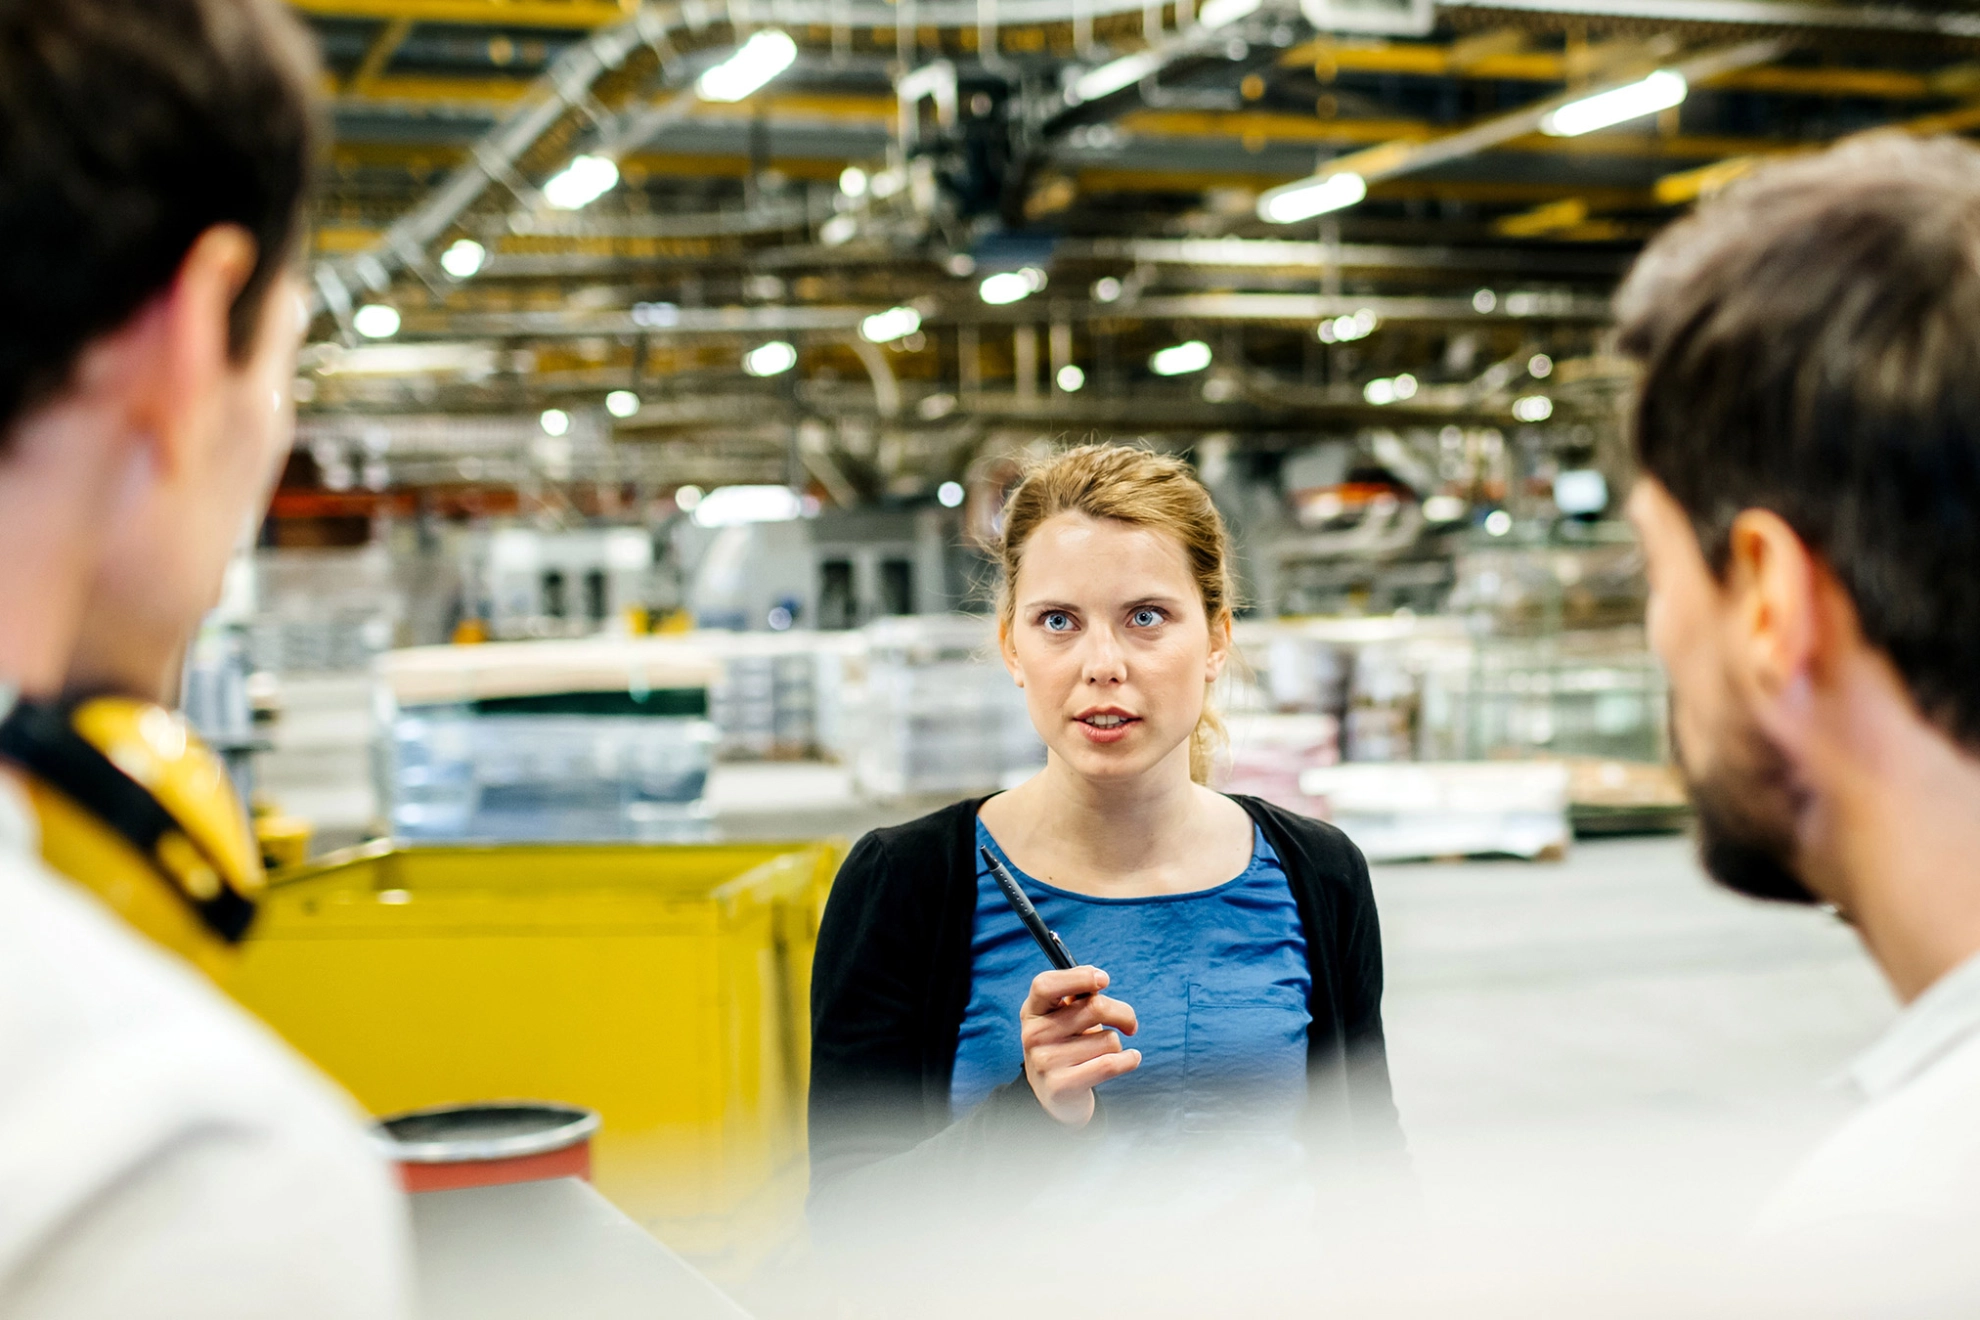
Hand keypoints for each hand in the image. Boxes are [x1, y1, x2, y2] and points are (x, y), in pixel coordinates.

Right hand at [1020, 966, 1140, 1127]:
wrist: (1055, 1092)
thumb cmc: (1067, 1043)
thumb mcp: (1063, 1015)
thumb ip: (1078, 995)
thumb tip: (1098, 980)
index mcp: (1033, 1010)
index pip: (1046, 984)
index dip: (1079, 977)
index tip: (1105, 980)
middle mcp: (1033, 1034)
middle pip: (1094, 1007)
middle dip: (1122, 1013)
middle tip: (1129, 1022)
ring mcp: (1045, 1061)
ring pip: (1108, 1039)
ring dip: (1117, 1043)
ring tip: (1104, 1051)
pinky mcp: (1061, 1086)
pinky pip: (1110, 1064)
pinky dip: (1129, 1060)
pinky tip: (1131, 1059)